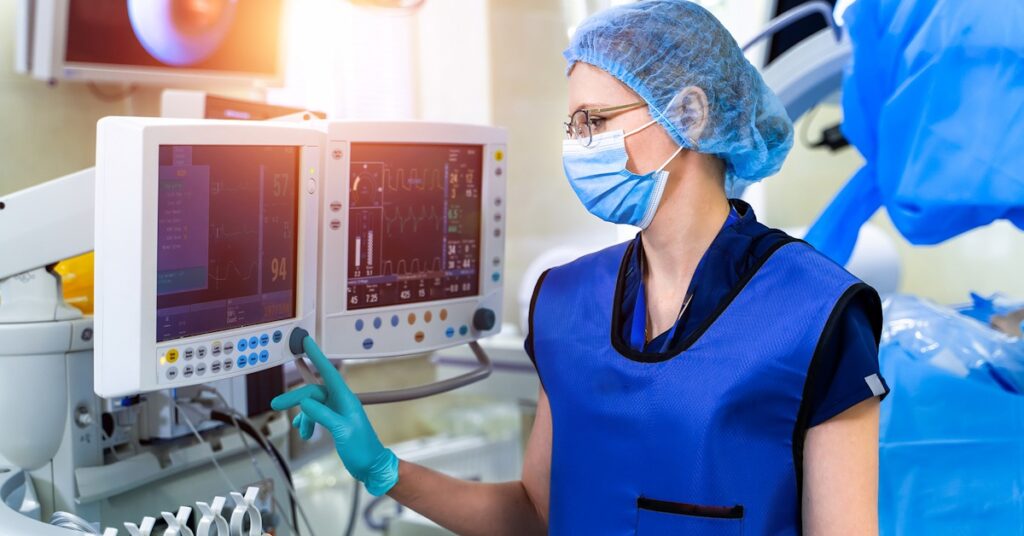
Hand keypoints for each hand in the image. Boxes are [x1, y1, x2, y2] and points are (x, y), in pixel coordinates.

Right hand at [270, 336, 398, 495]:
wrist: (371, 466)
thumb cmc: (362, 449)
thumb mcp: (342, 431)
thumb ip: (324, 415)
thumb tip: (305, 402)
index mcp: (346, 399)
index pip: (329, 373)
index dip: (317, 357)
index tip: (307, 342)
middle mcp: (341, 402)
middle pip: (313, 392)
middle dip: (295, 398)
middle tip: (276, 404)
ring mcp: (337, 412)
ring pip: (312, 405)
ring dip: (305, 418)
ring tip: (305, 434)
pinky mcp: (334, 422)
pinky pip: (315, 415)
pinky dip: (307, 422)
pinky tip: (305, 432)